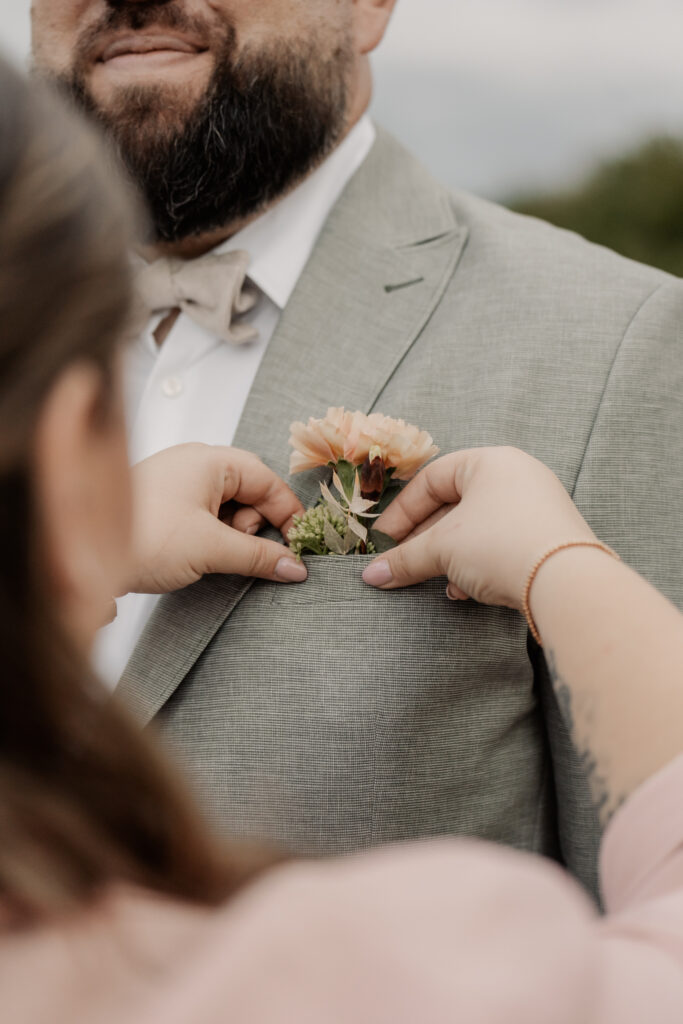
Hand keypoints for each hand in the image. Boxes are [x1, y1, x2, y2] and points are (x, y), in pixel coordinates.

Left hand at [124, 443, 306, 594]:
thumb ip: (258, 556)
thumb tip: (294, 566)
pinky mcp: (165, 507)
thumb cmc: (142, 537)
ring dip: (233, 536)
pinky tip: (202, 558)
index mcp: (208, 459)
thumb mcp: (210, 548)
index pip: (266, 479)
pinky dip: (213, 538)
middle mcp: (194, 465)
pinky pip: (205, 518)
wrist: (81, 555)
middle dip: (255, 527)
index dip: (287, 512)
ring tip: (215, 557)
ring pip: (227, 508)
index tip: (299, 544)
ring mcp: (177, 485)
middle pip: (249, 492)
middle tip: (245, 553)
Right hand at [362, 447, 594, 608]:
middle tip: (403, 563)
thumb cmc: (501, 546)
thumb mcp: (443, 549)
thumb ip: (404, 559)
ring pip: (477, 529)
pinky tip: (465, 590)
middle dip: (425, 540)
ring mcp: (537, 508)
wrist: (567, 584)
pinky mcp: (548, 540)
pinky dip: (478, 565)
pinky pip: (501, 546)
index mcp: (491, 462)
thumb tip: (372, 575)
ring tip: (435, 580)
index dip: (402, 512)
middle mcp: (517, 477)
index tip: (384, 542)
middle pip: (454, 506)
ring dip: (450, 557)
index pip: (432, 479)